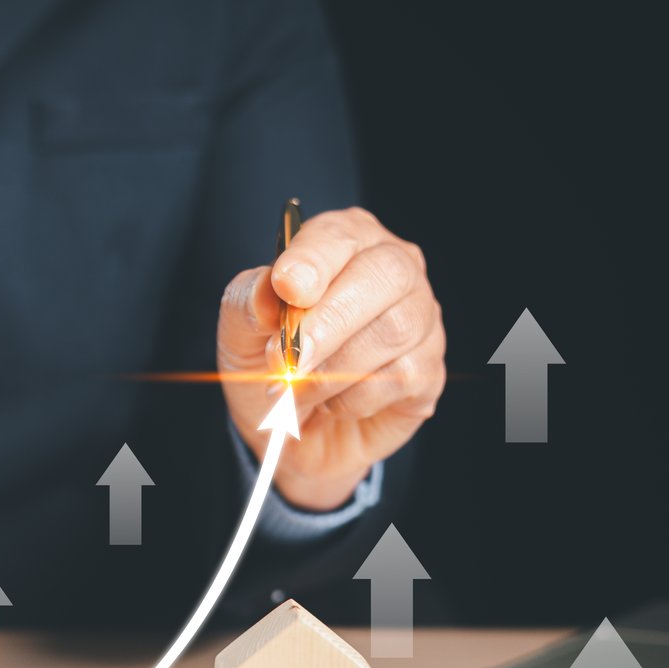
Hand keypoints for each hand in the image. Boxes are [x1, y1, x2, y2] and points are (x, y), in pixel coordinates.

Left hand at [218, 207, 445, 510]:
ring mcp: (420, 319)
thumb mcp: (240, 331)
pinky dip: (352, 399)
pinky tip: (333, 402)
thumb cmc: (269, 365)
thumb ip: (248, 302)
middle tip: (289, 359)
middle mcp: (394, 269)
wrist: (289, 431)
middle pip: (384, 276)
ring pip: (394, 331)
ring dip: (332, 370)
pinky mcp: (429, 370)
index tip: (287, 287)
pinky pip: (400, 378)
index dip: (314, 260)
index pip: (339, 236)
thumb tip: (269, 290)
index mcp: (345, 242)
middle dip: (329, 321)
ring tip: (296, 390)